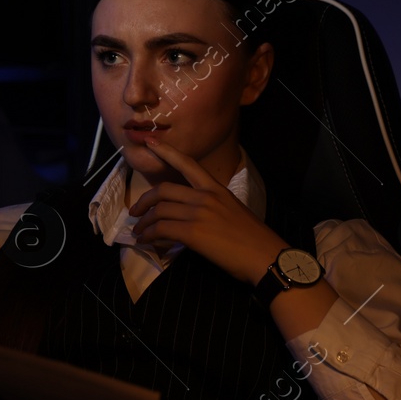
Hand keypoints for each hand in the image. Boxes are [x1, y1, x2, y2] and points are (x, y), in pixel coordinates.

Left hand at [129, 135, 286, 285]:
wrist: (266, 256)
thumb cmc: (253, 238)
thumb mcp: (232, 210)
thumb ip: (210, 206)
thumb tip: (188, 215)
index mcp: (216, 188)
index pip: (188, 164)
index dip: (166, 152)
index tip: (150, 143)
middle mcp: (205, 196)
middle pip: (163, 191)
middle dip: (143, 201)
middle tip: (134, 212)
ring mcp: (198, 213)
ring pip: (159, 211)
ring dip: (144, 223)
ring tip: (138, 232)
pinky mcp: (193, 233)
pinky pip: (161, 230)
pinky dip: (149, 236)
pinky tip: (146, 242)